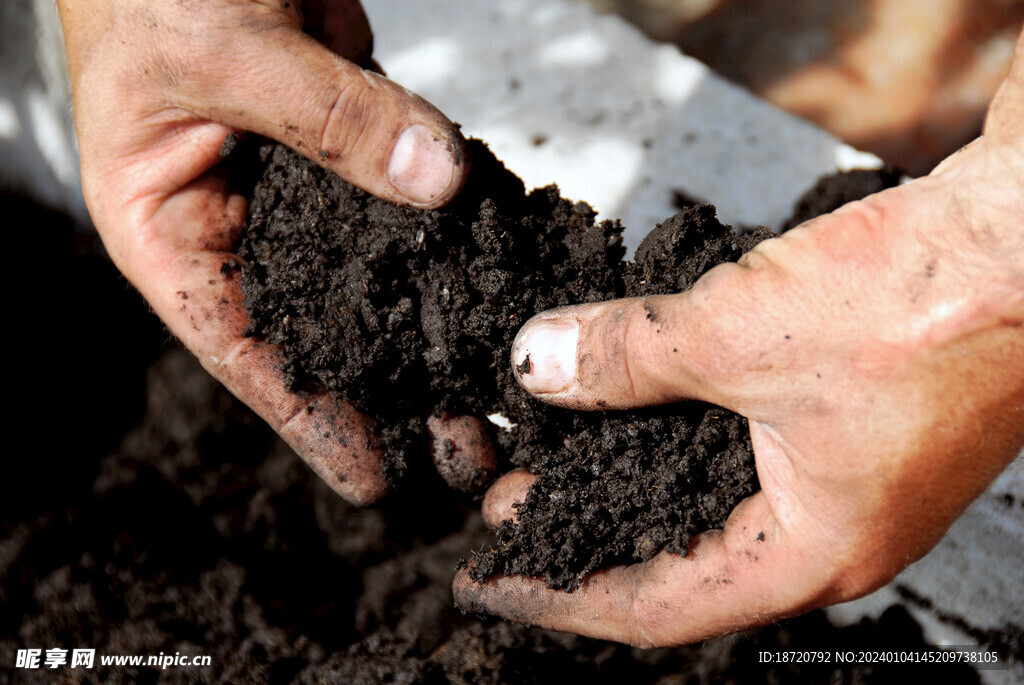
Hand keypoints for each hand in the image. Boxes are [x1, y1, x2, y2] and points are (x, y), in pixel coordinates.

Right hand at [58, 0, 484, 503]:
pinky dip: (451, 235)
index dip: (309, 420)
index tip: (375, 479)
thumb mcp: (223, 53)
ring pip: (373, 272)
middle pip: (321, 328)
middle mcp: (239, 221)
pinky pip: (408, 195)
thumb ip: (329, 119)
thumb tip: (437, 180)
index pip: (243, 350)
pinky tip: (496, 280)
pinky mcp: (353, 136)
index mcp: (172, 229)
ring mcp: (302, 182)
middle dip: (391, 390)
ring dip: (431, 326)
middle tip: (466, 447)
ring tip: (493, 387)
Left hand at [454, 31, 1023, 645]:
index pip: (653, 607)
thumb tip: (538, 362)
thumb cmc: (927, 304)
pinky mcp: (852, 421)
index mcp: (812, 552)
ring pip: (708, 498)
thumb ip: (625, 356)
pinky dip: (677, 429)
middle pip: (678, 556)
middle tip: (513, 502)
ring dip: (628, 473)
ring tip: (557, 450)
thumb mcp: (737, 334)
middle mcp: (831, 532)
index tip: (493, 579)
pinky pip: (741, 445)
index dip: (561, 594)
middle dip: (587, 529)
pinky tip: (636, 397)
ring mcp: (847, 477)